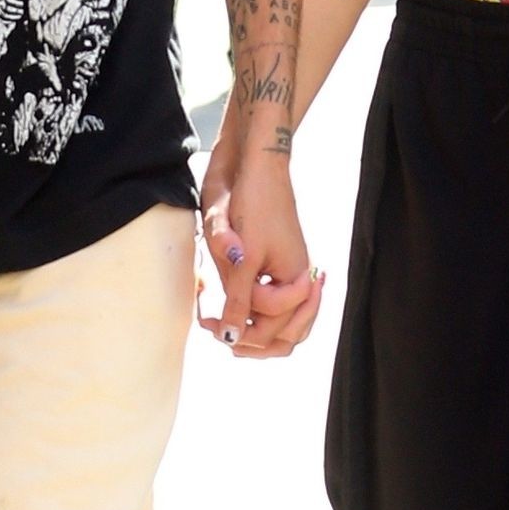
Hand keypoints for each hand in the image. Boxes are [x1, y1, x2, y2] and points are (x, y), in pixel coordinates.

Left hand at [199, 147, 324, 358]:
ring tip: (227, 328)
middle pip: (286, 336)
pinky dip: (263, 318)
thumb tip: (230, 337)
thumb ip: (238, 299)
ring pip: (287, 326)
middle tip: (216, 332)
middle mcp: (301, 282)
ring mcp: (295, 275)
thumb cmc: (255, 206)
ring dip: (259, 334)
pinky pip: (283, 308)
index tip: (207, 323)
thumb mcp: (242, 257)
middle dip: (251, 341)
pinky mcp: (285, 267)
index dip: (237, 330)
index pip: (270, 329)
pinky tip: (240, 312)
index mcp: (297, 281)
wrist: (261, 168)